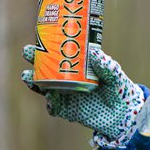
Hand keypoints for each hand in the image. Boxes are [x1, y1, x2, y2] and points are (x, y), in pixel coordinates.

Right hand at [21, 44, 143, 144]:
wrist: (122, 113)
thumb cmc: (118, 89)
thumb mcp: (115, 75)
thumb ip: (107, 66)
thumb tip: (93, 52)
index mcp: (76, 66)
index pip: (59, 54)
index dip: (47, 45)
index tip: (40, 36)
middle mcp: (66, 79)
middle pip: (45, 68)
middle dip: (35, 60)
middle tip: (28, 52)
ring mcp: (64, 95)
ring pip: (44, 86)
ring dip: (34, 80)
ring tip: (27, 75)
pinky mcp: (66, 110)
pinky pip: (54, 107)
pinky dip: (51, 102)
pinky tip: (50, 97)